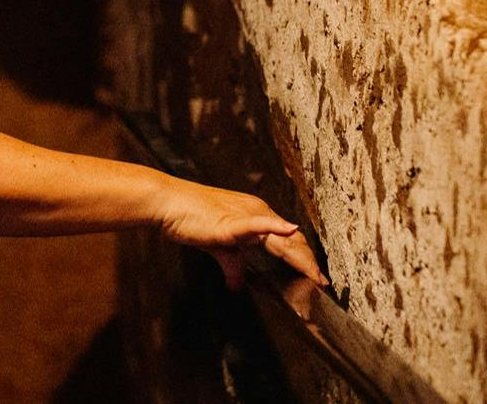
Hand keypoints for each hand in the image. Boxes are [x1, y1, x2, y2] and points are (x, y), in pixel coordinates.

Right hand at [153, 176, 328, 290]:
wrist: (166, 203)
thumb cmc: (188, 218)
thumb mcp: (216, 244)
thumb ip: (232, 264)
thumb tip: (238, 284)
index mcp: (255, 213)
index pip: (288, 239)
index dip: (304, 259)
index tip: (314, 279)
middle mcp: (256, 210)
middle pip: (292, 241)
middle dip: (308, 263)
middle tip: (320, 284)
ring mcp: (246, 214)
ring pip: (282, 239)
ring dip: (300, 259)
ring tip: (313, 276)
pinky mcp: (232, 221)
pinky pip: (258, 224)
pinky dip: (276, 228)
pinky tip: (289, 230)